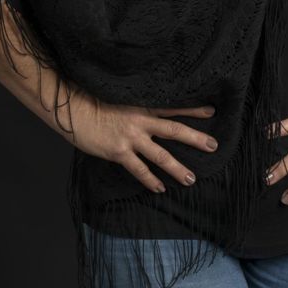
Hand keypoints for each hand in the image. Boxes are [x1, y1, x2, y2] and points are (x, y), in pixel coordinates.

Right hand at [65, 88, 218, 193]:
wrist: (75, 110)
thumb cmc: (95, 101)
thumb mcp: (121, 97)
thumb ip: (137, 105)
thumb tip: (151, 111)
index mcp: (143, 105)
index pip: (174, 106)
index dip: (193, 109)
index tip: (212, 111)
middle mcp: (141, 120)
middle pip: (175, 130)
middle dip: (195, 138)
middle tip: (213, 146)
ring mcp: (131, 137)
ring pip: (161, 155)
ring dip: (177, 168)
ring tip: (191, 179)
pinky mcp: (119, 152)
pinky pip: (139, 170)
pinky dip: (150, 180)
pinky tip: (160, 189)